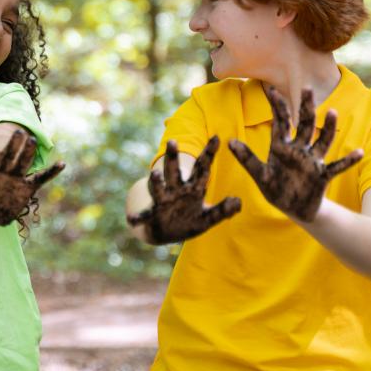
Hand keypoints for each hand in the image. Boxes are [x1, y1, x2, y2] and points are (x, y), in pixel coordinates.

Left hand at [0, 129, 64, 225]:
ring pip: (23, 162)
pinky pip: (40, 178)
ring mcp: (15, 179)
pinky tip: (62, 164)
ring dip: (27, 152)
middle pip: (8, 156)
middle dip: (12, 145)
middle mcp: (2, 174)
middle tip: (17, 132)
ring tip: (33, 139)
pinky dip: (51, 172)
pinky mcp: (26, 188)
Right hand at [126, 136, 240, 243]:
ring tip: (154, 174)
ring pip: (160, 188)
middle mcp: (177, 191)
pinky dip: (139, 218)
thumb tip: (239, 202)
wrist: (168, 232)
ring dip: (157, 181)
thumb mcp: (208, 218)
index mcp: (193, 189)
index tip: (217, 137)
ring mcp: (164, 201)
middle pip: (175, 171)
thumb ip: (222, 211)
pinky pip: (145, 216)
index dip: (209, 153)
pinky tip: (132, 219)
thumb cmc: (189, 221)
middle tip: (172, 141)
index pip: (202, 168)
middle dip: (173, 158)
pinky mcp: (154, 214)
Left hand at [228, 86, 362, 221]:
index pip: (280, 123)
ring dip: (327, 128)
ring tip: (332, 112)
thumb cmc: (277, 190)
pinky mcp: (322, 175)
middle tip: (308, 88)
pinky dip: (348, 161)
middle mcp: (299, 150)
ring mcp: (312, 161)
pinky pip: (337, 166)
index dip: (276, 107)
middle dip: (306, 108)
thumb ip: (246, 159)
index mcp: (282, 148)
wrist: (294, 210)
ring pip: (321, 141)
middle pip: (304, 125)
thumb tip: (229, 142)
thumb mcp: (259, 175)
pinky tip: (359, 152)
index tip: (270, 89)